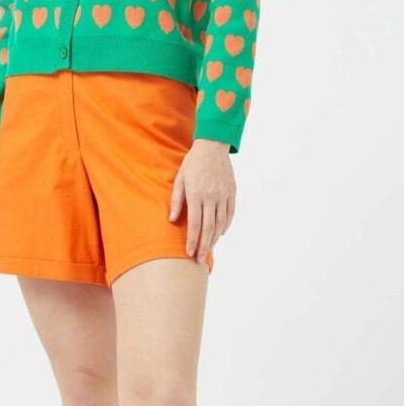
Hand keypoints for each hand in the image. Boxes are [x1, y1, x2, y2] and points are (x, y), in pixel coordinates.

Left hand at [168, 139, 235, 264]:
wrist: (213, 146)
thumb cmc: (193, 162)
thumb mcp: (180, 179)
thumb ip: (176, 200)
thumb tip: (173, 220)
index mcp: (196, 194)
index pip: (195, 224)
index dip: (192, 241)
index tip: (189, 253)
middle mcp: (211, 197)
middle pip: (209, 228)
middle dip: (204, 246)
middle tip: (200, 259)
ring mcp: (223, 195)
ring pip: (220, 223)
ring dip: (214, 239)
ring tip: (208, 248)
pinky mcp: (232, 192)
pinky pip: (230, 214)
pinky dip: (225, 226)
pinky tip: (220, 233)